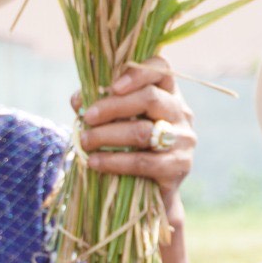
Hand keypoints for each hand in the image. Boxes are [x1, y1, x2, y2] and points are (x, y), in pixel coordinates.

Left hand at [74, 61, 196, 225]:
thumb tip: (78, 100)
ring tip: (85, 142)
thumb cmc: (130, 148)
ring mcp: (183, 140)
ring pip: (143, 131)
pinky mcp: (178, 167)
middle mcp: (181, 112)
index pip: (161, 69)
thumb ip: (99, 106)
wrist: (150, 192)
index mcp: (168, 93)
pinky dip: (114, 162)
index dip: (137, 73)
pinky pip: (143, 162)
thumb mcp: (117, 122)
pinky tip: (95, 163)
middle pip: (150, 98)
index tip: (112, 86)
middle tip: (88, 117)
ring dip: (107, 135)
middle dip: (113, 106)